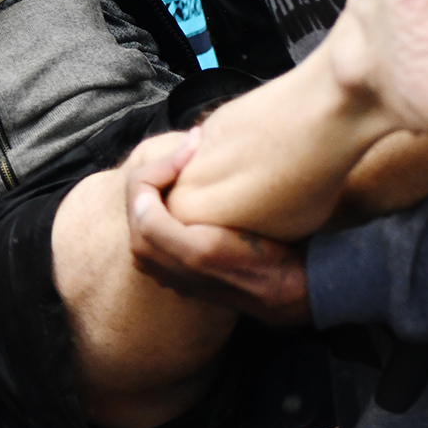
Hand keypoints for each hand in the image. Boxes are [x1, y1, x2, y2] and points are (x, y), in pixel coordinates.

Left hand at [125, 131, 311, 325]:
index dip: (165, 161)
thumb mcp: (203, 251)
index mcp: (147, 250)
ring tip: (200, 153)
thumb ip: (158, 229)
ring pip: (158, 195)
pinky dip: (184, 184)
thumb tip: (140, 199)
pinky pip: (173, 206)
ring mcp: (169, 250)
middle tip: (198, 141)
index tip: (196, 144)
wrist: (288, 287)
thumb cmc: (250, 266)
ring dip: (176, 172)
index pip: (139, 187)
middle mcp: (152, 252)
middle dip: (168, 162)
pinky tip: (207, 175)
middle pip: (144, 189)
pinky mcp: (189, 247)